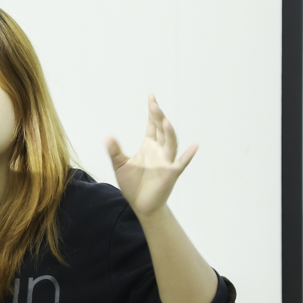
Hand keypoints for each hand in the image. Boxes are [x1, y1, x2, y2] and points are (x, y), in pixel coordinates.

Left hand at [106, 94, 197, 218]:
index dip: (152, 112)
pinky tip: (194, 145)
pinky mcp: (171, 173)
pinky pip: (181, 163)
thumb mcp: (120, 166)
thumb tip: (107, 137)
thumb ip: (115, 151)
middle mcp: (160, 151)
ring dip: (169, 132)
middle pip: (161, 129)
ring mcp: (166, 161)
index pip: (152, 125)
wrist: (141, 205)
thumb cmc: (133, 185)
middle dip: (158, 117)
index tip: (152, 97)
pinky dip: (188, 155)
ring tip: (164, 121)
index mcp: (149, 146)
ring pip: (170, 143)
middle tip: (153, 104)